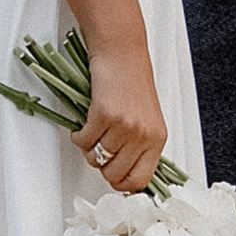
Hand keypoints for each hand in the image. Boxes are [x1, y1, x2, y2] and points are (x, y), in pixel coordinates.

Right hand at [73, 39, 169, 193]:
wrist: (122, 52)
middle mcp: (143, 135)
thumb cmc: (132, 80)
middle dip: (101, 166)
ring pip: (97, 158)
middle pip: (115, 174)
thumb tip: (125, 172)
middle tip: (98, 152)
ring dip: (88, 150)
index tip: (112, 178)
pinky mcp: (104, 115)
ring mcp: (124, 126)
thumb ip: (140, 145)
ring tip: (90, 135)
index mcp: (157, 139)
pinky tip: (82, 127)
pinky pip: (84, 141)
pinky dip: (78, 137)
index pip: (140, 180)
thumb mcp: (146, 118)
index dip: (121, 184)